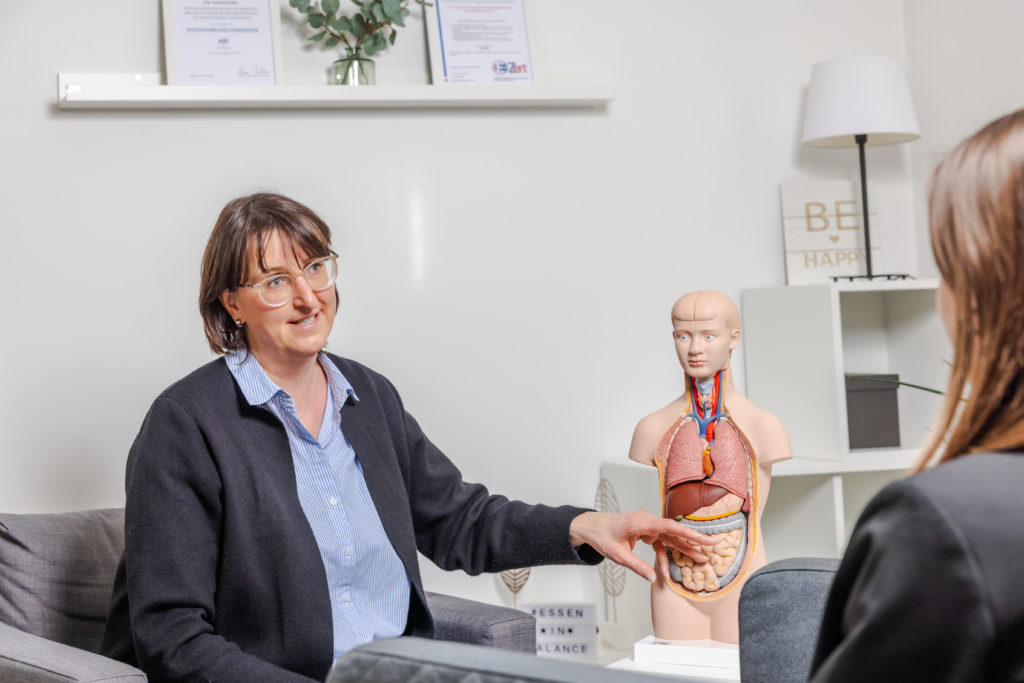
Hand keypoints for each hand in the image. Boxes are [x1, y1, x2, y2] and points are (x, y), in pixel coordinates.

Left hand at [569, 510, 707, 582]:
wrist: (591, 526)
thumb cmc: (602, 536)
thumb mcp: (618, 555)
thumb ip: (637, 566)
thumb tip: (653, 578)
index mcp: (641, 522)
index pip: (670, 527)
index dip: (689, 533)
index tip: (704, 538)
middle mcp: (647, 521)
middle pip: (674, 531)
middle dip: (693, 540)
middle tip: (712, 546)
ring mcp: (647, 525)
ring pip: (669, 537)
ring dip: (683, 549)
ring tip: (700, 559)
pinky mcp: (645, 531)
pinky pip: (659, 543)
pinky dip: (664, 555)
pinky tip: (668, 570)